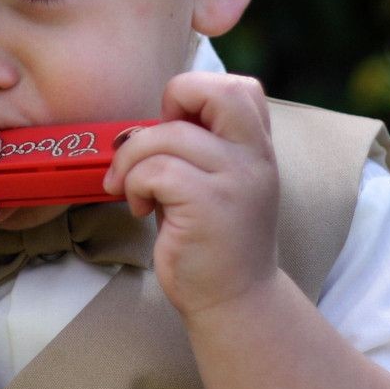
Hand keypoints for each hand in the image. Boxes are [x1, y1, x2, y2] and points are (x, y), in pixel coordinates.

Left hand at [103, 73, 278, 319]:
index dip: (195, 93)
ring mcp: (235, 180)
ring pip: (168, 135)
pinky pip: (156, 170)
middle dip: (173, 100)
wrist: (234, 302)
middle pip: (217, 90)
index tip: (175, 128)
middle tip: (157, 138)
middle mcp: (254, 158)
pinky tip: (142, 208)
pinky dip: (135, 184)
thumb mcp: (217, 181)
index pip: (239, 86)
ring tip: (134, 189)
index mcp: (256, 147)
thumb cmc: (211, 240)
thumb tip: (152, 119)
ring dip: (133, 159)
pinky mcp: (208, 205)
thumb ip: (199, 145)